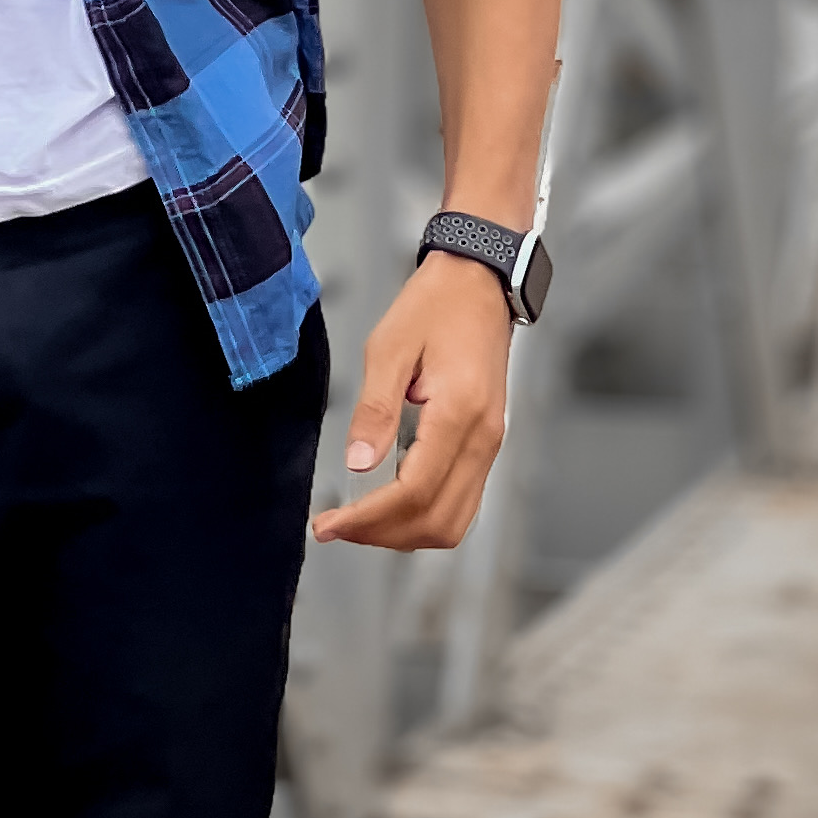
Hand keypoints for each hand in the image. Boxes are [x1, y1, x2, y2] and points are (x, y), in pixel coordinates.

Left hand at [310, 251, 512, 551]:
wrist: (479, 283)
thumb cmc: (435, 305)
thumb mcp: (389, 347)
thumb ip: (375, 408)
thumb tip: (357, 463)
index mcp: (460, 413)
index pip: (413, 492)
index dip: (367, 518)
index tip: (327, 524)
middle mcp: (484, 438)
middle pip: (436, 521)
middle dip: (381, 534)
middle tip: (335, 526)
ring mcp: (491, 444)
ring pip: (454, 522)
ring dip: (404, 533)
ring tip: (359, 520)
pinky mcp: (487, 443)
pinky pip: (461, 502)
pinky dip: (424, 516)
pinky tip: (389, 502)